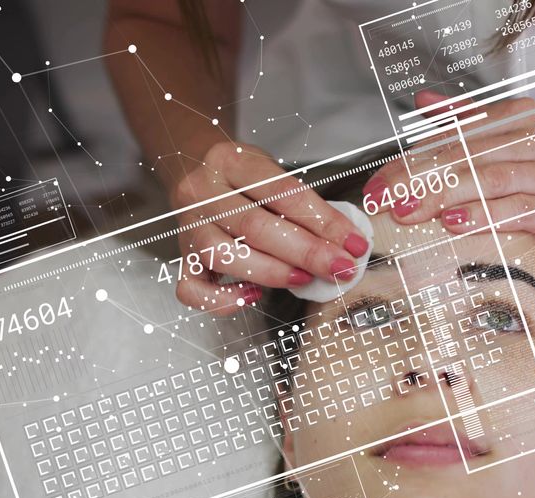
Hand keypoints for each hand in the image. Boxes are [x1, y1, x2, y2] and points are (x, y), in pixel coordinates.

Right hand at [170, 141, 368, 313]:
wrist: (190, 166)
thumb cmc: (241, 175)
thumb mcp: (269, 169)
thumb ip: (299, 202)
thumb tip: (343, 241)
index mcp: (229, 160)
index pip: (283, 192)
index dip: (324, 221)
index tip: (354, 242)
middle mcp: (201, 192)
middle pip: (255, 227)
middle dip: (307, 252)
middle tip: (340, 268)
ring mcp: (187, 226)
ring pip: (223, 256)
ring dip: (272, 273)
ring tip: (305, 278)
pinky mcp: (181, 257)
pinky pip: (192, 289)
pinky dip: (224, 299)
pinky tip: (254, 294)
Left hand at [364, 93, 534, 243]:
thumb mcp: (513, 139)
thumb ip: (468, 122)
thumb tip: (423, 103)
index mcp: (520, 118)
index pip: (453, 138)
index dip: (410, 161)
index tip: (378, 184)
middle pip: (467, 157)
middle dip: (419, 180)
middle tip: (385, 200)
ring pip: (492, 180)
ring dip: (446, 195)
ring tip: (411, 210)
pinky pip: (521, 209)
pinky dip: (486, 216)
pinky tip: (456, 222)